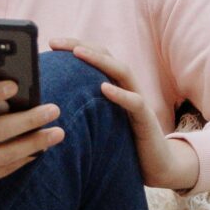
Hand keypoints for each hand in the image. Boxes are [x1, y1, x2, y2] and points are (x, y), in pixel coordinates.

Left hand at [48, 38, 199, 191]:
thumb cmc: (124, 145)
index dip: (74, 47)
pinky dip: (120, 94)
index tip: (51, 43)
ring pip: (122, 72)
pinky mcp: (147, 120)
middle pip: (106, 56)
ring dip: (100, 60)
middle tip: (54, 43)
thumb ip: (84, 110)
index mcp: (115, 87)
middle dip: (80, 46)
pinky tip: (104, 88)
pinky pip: (135, 102)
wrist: (158, 166)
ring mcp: (139, 102)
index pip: (96, 58)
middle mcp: (128, 88)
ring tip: (78, 53)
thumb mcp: (100, 123)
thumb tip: (50, 107)